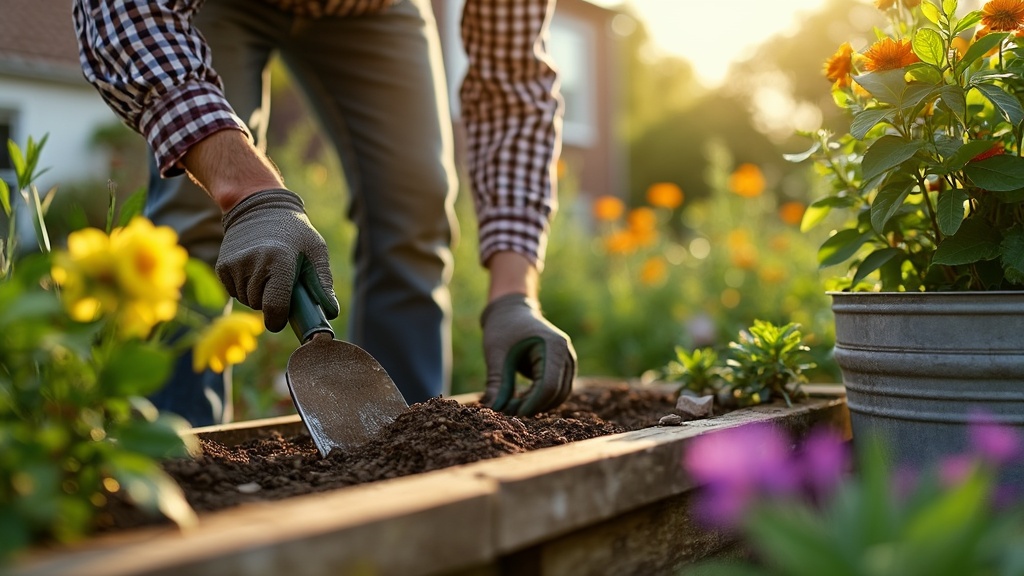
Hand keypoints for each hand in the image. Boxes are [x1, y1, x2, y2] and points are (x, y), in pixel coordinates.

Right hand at [215, 189, 339, 331]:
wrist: (259, 207)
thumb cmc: (294, 231)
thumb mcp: (315, 249)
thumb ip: (322, 281)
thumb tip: (331, 312)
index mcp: (279, 259)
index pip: (274, 305)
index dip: (279, 319)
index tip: (283, 320)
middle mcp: (254, 262)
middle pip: (261, 305)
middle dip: (272, 303)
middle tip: (281, 284)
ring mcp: (235, 265)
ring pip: (247, 300)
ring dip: (259, 296)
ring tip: (268, 274)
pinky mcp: (222, 266)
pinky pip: (235, 292)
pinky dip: (245, 288)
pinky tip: (254, 270)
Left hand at [480, 294, 575, 415]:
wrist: (511, 310)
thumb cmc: (503, 328)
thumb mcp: (496, 354)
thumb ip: (497, 382)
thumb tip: (493, 409)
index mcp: (553, 346)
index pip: (549, 385)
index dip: (532, 404)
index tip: (513, 413)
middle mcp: (566, 354)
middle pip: (557, 393)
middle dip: (535, 406)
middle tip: (509, 411)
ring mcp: (567, 361)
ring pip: (560, 394)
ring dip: (539, 405)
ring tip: (513, 405)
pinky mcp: (563, 367)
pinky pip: (557, 389)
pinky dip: (542, 399)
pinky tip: (521, 399)